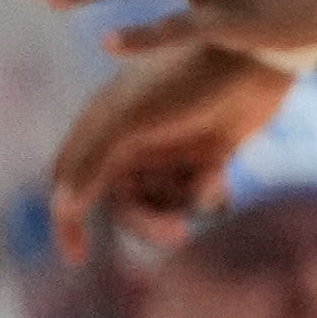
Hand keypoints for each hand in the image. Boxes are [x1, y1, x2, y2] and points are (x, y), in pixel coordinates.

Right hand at [41, 35, 302, 249]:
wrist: (255, 61)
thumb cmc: (185, 81)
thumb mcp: (128, 118)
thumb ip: (90, 162)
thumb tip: (61, 208)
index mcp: (102, 127)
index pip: (70, 181)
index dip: (67, 219)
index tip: (77, 257)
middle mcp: (131, 141)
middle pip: (121, 201)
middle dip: (144, 220)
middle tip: (174, 234)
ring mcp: (169, 150)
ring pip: (158, 202)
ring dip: (175, 208)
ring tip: (204, 198)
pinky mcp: (207, 157)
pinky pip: (193, 195)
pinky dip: (203, 193)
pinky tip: (218, 176)